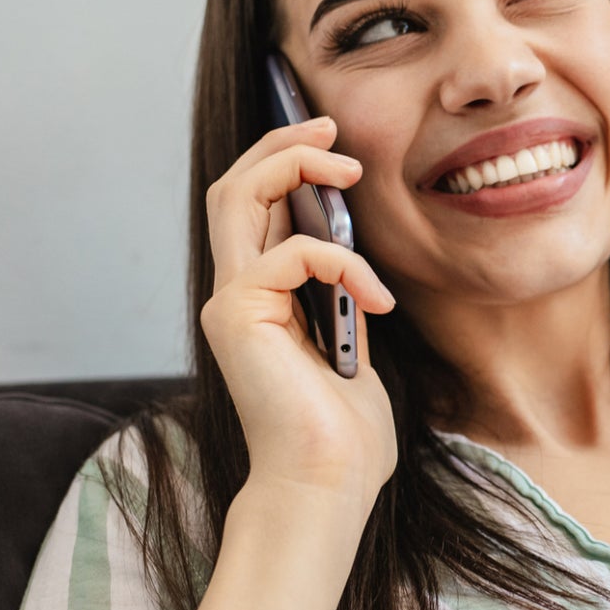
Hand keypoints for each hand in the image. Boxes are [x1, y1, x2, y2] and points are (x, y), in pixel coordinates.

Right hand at [199, 116, 399, 505]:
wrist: (327, 484)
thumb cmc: (346, 432)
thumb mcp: (353, 339)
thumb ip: (342, 291)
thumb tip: (354, 242)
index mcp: (262, 296)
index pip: (255, 205)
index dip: (285, 160)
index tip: (331, 138)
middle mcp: (235, 292)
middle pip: (234, 185)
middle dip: (281, 143)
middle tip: (331, 125)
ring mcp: (231, 302)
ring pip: (238, 196)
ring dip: (294, 165)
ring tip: (349, 168)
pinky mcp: (238, 315)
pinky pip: (292, 253)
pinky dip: (343, 262)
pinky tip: (378, 300)